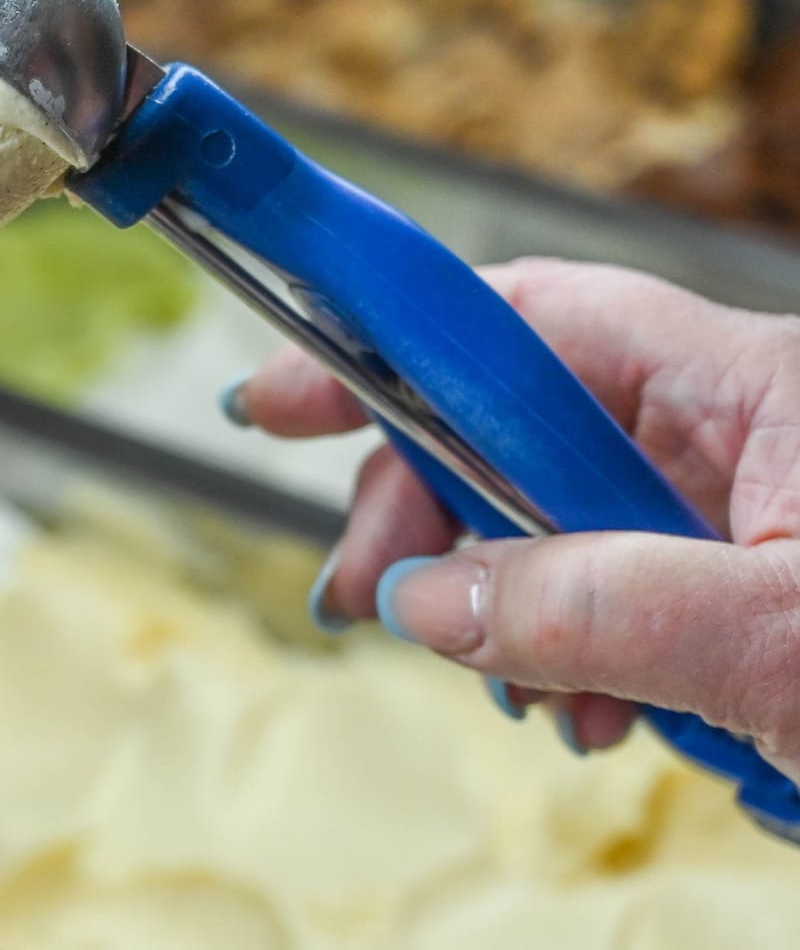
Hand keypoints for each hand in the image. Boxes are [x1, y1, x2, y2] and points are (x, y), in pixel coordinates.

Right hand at [226, 258, 799, 778]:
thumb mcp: (774, 643)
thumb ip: (596, 610)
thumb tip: (423, 598)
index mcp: (748, 384)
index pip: (528, 317)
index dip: (388, 345)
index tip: (279, 399)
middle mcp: (733, 422)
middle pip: (515, 423)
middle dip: (423, 513)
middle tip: (361, 596)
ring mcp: (739, 503)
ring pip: (556, 516)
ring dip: (499, 602)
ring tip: (511, 691)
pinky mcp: (741, 578)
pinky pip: (613, 585)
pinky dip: (571, 648)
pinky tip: (584, 711)